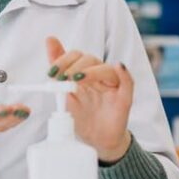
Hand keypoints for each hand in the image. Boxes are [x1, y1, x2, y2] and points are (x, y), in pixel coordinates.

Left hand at [45, 37, 132, 162]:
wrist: (95, 139)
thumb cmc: (82, 113)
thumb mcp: (64, 91)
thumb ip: (58, 66)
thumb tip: (50, 39)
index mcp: (85, 71)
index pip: (76, 56)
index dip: (63, 60)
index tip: (51, 72)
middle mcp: (99, 75)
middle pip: (90, 59)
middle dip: (73, 66)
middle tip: (61, 78)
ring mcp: (113, 86)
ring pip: (106, 69)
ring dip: (91, 71)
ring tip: (76, 78)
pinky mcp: (124, 99)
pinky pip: (128, 83)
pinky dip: (124, 74)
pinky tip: (119, 67)